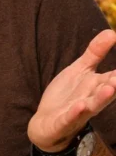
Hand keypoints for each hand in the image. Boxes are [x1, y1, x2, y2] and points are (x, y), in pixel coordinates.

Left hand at [29, 30, 115, 151]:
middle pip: (108, 91)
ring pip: (93, 105)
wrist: (46, 123)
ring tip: (111, 88)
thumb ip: (95, 53)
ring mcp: (78, 111)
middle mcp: (92, 99)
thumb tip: (111, 32)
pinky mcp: (63, 121)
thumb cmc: (67, 95)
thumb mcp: (79, 70)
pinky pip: (70, 117)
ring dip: (102, 98)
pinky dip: (75, 112)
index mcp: (98, 85)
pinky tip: (80, 106)